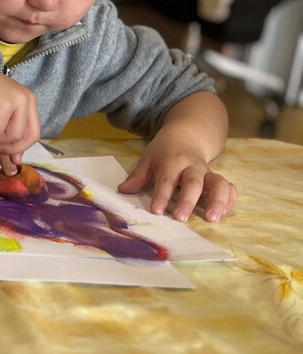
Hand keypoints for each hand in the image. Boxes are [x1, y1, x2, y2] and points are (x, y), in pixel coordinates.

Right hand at [0, 61, 40, 162]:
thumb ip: (9, 134)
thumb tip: (16, 159)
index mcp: (28, 101)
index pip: (34, 133)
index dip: (21, 147)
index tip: (10, 155)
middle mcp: (26, 99)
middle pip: (26, 137)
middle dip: (9, 146)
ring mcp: (17, 101)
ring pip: (11, 136)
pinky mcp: (4, 104)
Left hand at [118, 134, 235, 222]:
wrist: (186, 135)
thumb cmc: (164, 151)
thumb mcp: (148, 159)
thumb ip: (138, 176)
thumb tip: (123, 190)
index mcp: (173, 161)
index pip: (167, 179)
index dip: (162, 196)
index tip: (157, 212)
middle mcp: (193, 166)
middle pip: (193, 183)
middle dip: (188, 201)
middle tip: (181, 218)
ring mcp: (208, 172)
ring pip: (218, 184)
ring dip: (217, 201)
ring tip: (212, 218)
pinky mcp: (218, 178)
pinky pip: (229, 188)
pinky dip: (230, 200)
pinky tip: (224, 213)